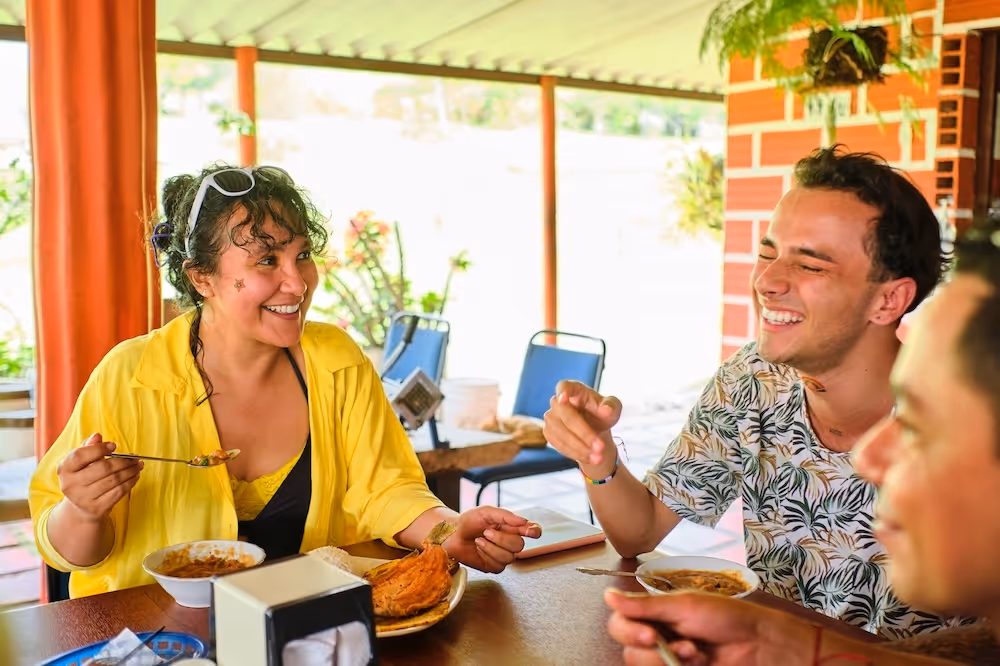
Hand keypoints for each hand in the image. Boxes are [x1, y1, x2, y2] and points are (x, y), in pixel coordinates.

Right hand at [56, 433, 141, 522]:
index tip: (114, 445)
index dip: (99, 449)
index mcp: (64, 469)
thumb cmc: (83, 477)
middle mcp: (70, 485)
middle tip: (134, 457)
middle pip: (102, 468)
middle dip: (122, 461)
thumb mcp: (81, 462)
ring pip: (114, 480)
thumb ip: (88, 447)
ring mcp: (83, 498)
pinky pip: (119, 491)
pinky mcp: (97, 508)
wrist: (81, 507)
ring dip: (130, 470)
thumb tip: (97, 436)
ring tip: (138, 465)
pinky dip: (130, 482)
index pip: (80, 456)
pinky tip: (135, 476)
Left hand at [444, 506, 541, 572]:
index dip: (534, 531)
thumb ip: (506, 516)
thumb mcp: (486, 512)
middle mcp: (510, 542)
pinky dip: (487, 555)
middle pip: (520, 545)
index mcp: (512, 527)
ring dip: (492, 547)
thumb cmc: (468, 521)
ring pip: (509, 557)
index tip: (530, 531)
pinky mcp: (495, 567)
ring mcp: (503, 555)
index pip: (532, 530)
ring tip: (480, 540)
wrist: (452, 535)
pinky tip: (479, 549)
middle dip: (502, 538)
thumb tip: (524, 522)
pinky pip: (499, 565)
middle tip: (487, 532)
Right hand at [543, 380, 621, 467]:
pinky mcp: (549, 433)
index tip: (563, 399)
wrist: (594, 428)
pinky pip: (559, 445)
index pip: (565, 387)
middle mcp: (557, 402)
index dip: (563, 393)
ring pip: (562, 434)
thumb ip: (611, 406)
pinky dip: (575, 453)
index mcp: (574, 389)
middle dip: (584, 434)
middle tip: (600, 448)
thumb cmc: (602, 412)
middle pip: (567, 417)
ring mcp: (551, 418)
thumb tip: (606, 410)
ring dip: (580, 448)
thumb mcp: (612, 408)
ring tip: (598, 458)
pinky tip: (589, 458)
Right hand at [605, 590, 819, 665]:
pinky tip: (699, 662)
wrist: (758, 644)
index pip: (619, 622)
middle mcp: (656, 635)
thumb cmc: (725, 617)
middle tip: (676, 645)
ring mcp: (667, 658)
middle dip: (651, 650)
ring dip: (668, 661)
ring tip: (696, 653)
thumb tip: (607, 596)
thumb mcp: (682, 605)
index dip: (628, 630)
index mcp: (654, 614)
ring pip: (641, 665)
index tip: (649, 634)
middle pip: (627, 650)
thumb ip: (643, 606)